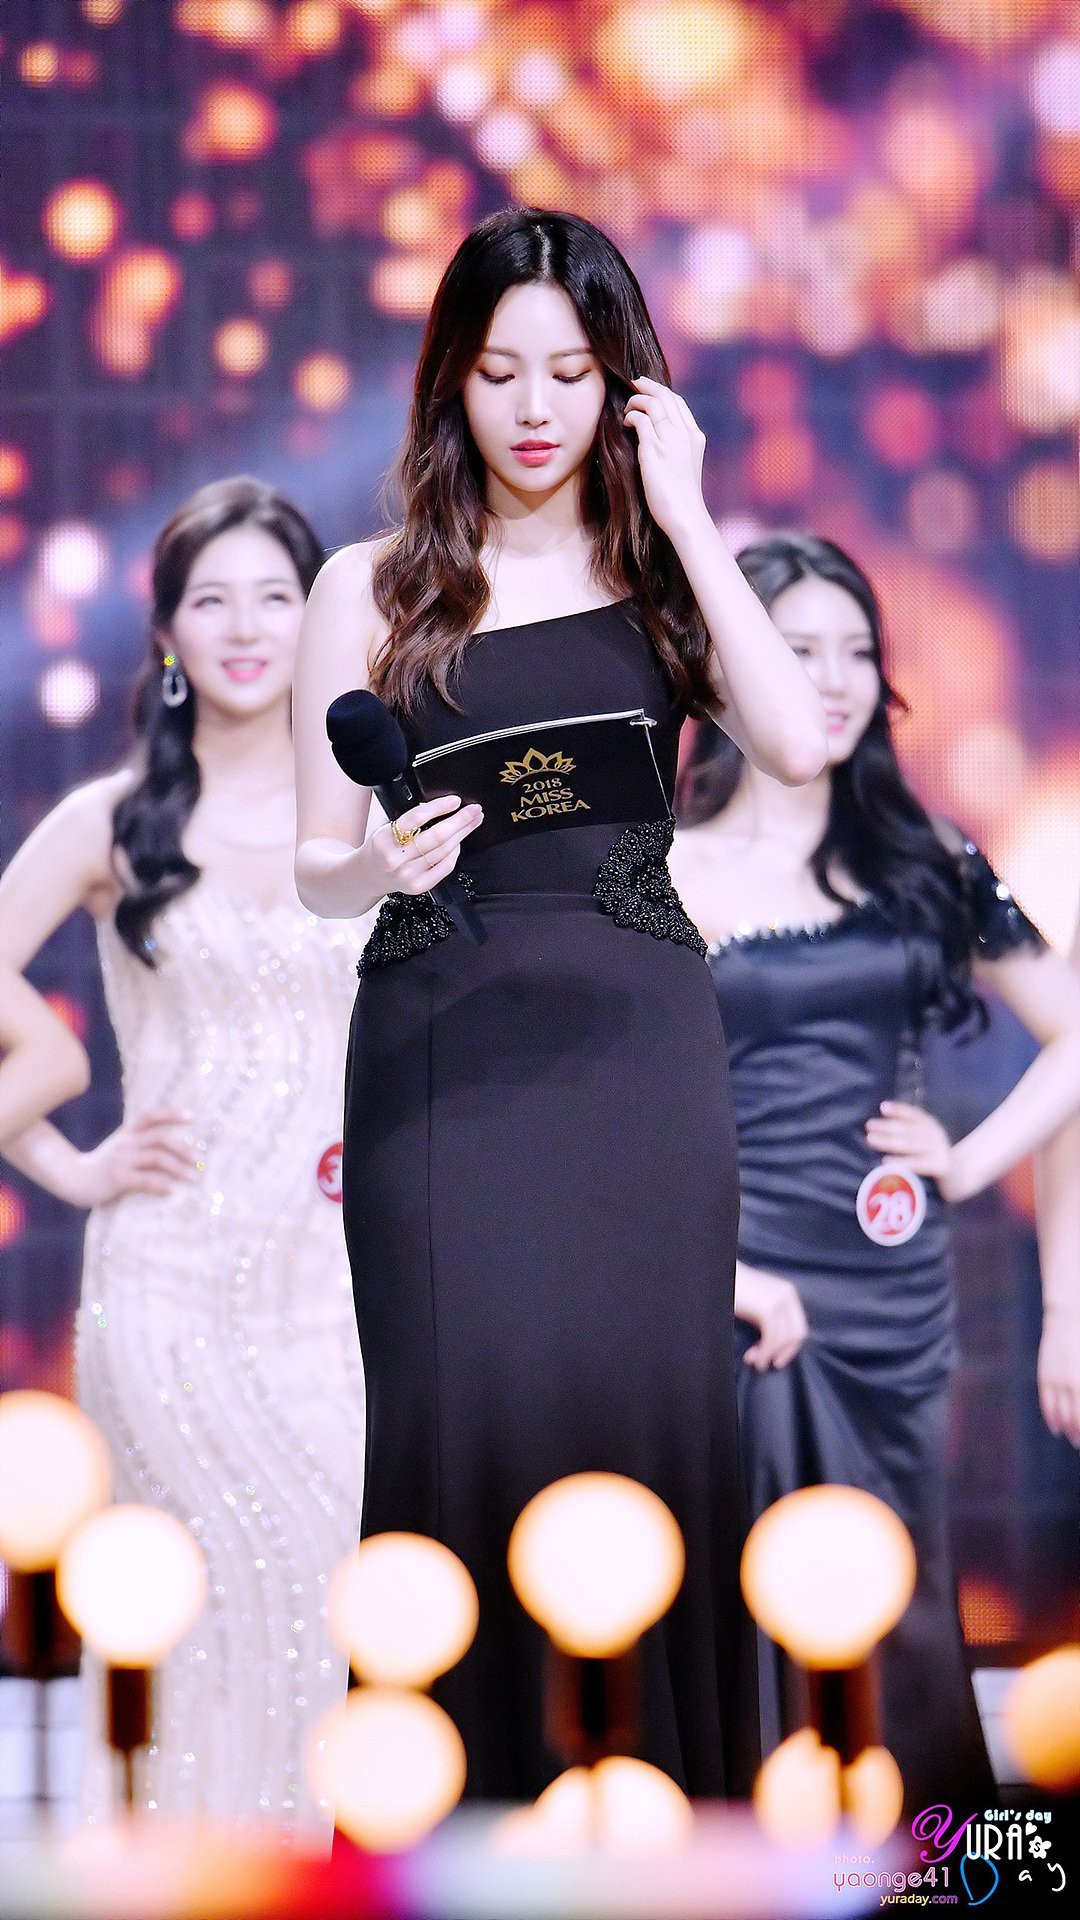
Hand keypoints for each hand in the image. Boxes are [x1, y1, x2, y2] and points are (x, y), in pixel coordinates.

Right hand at [64, 1110, 196, 1205]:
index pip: (151, 1116)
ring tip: (192, 1178)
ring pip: (156, 1158)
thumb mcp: (120, 1147)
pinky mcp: (118, 1178)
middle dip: (183, 1148)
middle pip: (160, 1138)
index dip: (172, 1114)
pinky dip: (160, 1184)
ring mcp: (122, 1160)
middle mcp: (126, 1143)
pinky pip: (144, 1180)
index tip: (192, 1118)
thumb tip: (171, 1147)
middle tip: (198, 1160)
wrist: (73, 1178)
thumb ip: (140, 1143)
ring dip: (178, 1168)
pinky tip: (171, 1190)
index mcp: (128, 1133)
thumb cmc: (102, 1165)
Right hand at [364, 794, 482, 899]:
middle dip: (460, 820)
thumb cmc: (381, 848)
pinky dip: (455, 853)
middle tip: (474, 810)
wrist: (369, 875)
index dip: (439, 807)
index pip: (416, 818)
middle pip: (436, 836)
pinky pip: (445, 867)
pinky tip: (459, 842)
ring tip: (472, 823)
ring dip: (462, 834)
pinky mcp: (418, 886)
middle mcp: (395, 858)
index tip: (455, 801)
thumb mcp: (386, 828)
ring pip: (444, 851)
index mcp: (385, 838)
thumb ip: (409, 820)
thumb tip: (440, 807)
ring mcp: (407, 874)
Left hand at [622, 376, 706, 541]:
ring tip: (627, 409)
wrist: (686, 516)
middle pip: (665, 396)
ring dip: (636, 400)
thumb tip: (658, 437)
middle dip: (646, 385)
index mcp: (694, 436)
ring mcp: (670, 441)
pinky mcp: (655, 451)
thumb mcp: (685, 465)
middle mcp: (685, 434)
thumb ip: (677, 447)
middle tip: (632, 383)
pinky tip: (625, 423)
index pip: (677, 402)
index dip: (660, 391)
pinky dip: (631, 416)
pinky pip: (640, 420)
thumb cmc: (681, 497)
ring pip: (652, 403)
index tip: (647, 390)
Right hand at [735, 1264, 808, 1369]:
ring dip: (768, 1355)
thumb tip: (776, 1347)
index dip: (789, 1348)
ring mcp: (779, 1300)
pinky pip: (772, 1338)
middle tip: (765, 1364)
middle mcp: (788, 1294)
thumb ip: (771, 1318)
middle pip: (797, 1334)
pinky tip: (753, 1358)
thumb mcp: (758, 1303)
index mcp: (788, 1292)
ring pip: (784, 1339)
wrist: (716, 1274)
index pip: (799, 1326)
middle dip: (782, 1353)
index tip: (775, 1359)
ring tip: (753, 1361)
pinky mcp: (768, 1309)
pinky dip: (764, 1353)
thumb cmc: (733, 1289)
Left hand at [864, 1100, 956, 1192]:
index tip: (883, 1107)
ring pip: (910, 1144)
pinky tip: (886, 1162)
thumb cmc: (934, 1158)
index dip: (899, 1110)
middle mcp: (936, 1135)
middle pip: (908, 1129)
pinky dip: (902, 1162)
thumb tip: (879, 1128)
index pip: (914, 1115)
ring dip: (888, 1141)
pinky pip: (918, 1164)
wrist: (961, 1179)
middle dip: (887, 1126)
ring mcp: (939, 1150)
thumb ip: (909, 1134)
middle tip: (869, 1126)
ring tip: (871, 1139)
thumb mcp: (925, 1142)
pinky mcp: (941, 1167)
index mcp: (931, 1126)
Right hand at [1037, 1306, 1079, 1447]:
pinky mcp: (1045, 1376)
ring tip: (1073, 1438)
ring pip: (1060, 1414)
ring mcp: (1057, 1381)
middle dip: (1079, 1433)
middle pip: (1075, 1418)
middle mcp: (1072, 1384)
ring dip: (1067, 1429)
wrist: (1069, 1318)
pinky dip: (1051, 1418)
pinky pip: (1046, 1403)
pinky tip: (1057, 1428)